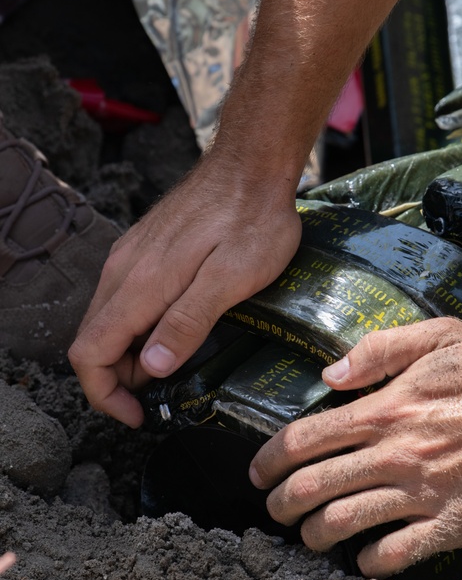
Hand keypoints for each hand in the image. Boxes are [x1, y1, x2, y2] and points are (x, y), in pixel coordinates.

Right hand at [69, 151, 301, 427]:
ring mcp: (133, 256)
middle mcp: (124, 270)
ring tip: (177, 366)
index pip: (90, 353)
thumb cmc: (252, 220)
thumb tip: (151, 367)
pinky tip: (178, 328)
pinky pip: (126, 298)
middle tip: (164, 397)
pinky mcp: (147, 247)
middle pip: (94, 341)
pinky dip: (140, 326)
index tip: (140, 415)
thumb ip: (188, 321)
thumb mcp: (232, 278)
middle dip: (119, 379)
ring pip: (109, 319)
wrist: (253, 163)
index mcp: (139, 285)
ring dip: (131, 353)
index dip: (106, 395)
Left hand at [249, 318, 461, 577]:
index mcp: (386, 409)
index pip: (304, 439)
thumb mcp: (442, 335)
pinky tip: (366, 556)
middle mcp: (394, 454)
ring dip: (314, 535)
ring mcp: (420, 493)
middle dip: (281, 503)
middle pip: (311, 487)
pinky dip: (369, 561)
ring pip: (341, 525)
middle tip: (277, 509)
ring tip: (312, 536)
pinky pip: (393, 555)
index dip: (269, 460)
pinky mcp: (450, 525)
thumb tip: (330, 374)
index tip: (259, 472)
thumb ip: (380, 348)